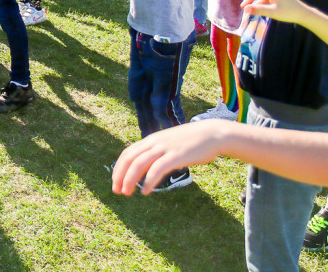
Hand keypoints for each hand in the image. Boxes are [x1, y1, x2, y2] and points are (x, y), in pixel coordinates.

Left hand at [112, 121, 232, 195]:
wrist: (211, 134)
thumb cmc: (191, 141)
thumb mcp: (169, 143)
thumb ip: (158, 152)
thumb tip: (148, 166)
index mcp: (151, 140)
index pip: (128, 153)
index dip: (119, 168)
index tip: (116, 182)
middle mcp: (154, 142)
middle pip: (130, 159)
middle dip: (120, 175)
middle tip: (117, 191)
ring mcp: (164, 148)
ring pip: (139, 164)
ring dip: (130, 180)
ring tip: (127, 193)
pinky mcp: (176, 156)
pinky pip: (157, 169)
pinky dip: (148, 181)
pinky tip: (146, 191)